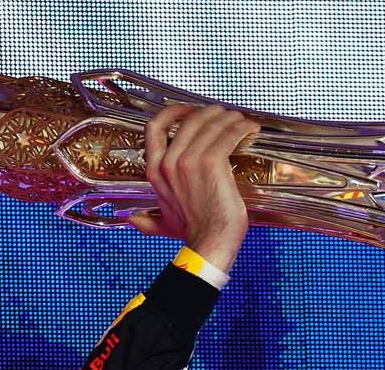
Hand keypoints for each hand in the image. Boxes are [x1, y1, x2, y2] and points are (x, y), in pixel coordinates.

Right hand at [129, 104, 260, 271]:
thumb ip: (149, 221)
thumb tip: (135, 221)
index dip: (173, 112)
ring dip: (231, 119)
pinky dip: (241, 128)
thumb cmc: (193, 234)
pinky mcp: (212, 162)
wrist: (209, 244)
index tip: (190, 110)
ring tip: (243, 122)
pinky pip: (228, 134)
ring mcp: (189, 160)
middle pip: (190, 120)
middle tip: (227, 117)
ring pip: (212, 124)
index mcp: (155, 171)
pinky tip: (250, 129)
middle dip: (211, 113)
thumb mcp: (164, 223)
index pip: (155, 127)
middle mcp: (168, 162)